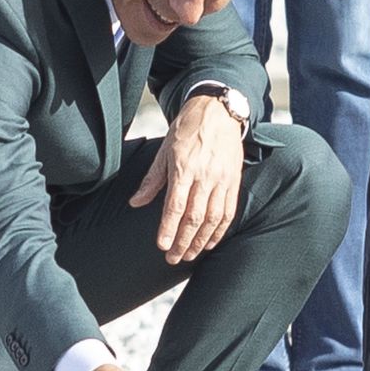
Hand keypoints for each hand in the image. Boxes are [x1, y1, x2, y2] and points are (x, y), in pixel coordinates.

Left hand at [129, 94, 243, 264]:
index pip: (175, 205)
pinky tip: (211, 242)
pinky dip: (220, 231)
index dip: (168, 228)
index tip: (162, 245)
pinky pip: (229, 212)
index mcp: (183, 168)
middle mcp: (205, 176)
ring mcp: (222, 180)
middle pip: (194, 217)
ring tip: (189, 255)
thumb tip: (135, 203)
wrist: (218, 112)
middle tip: (173, 258)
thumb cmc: (187, 130)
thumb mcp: (164, 151)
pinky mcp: (234, 181)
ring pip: (212, 218)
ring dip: (201, 241)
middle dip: (183, 241)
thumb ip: (152, 180)